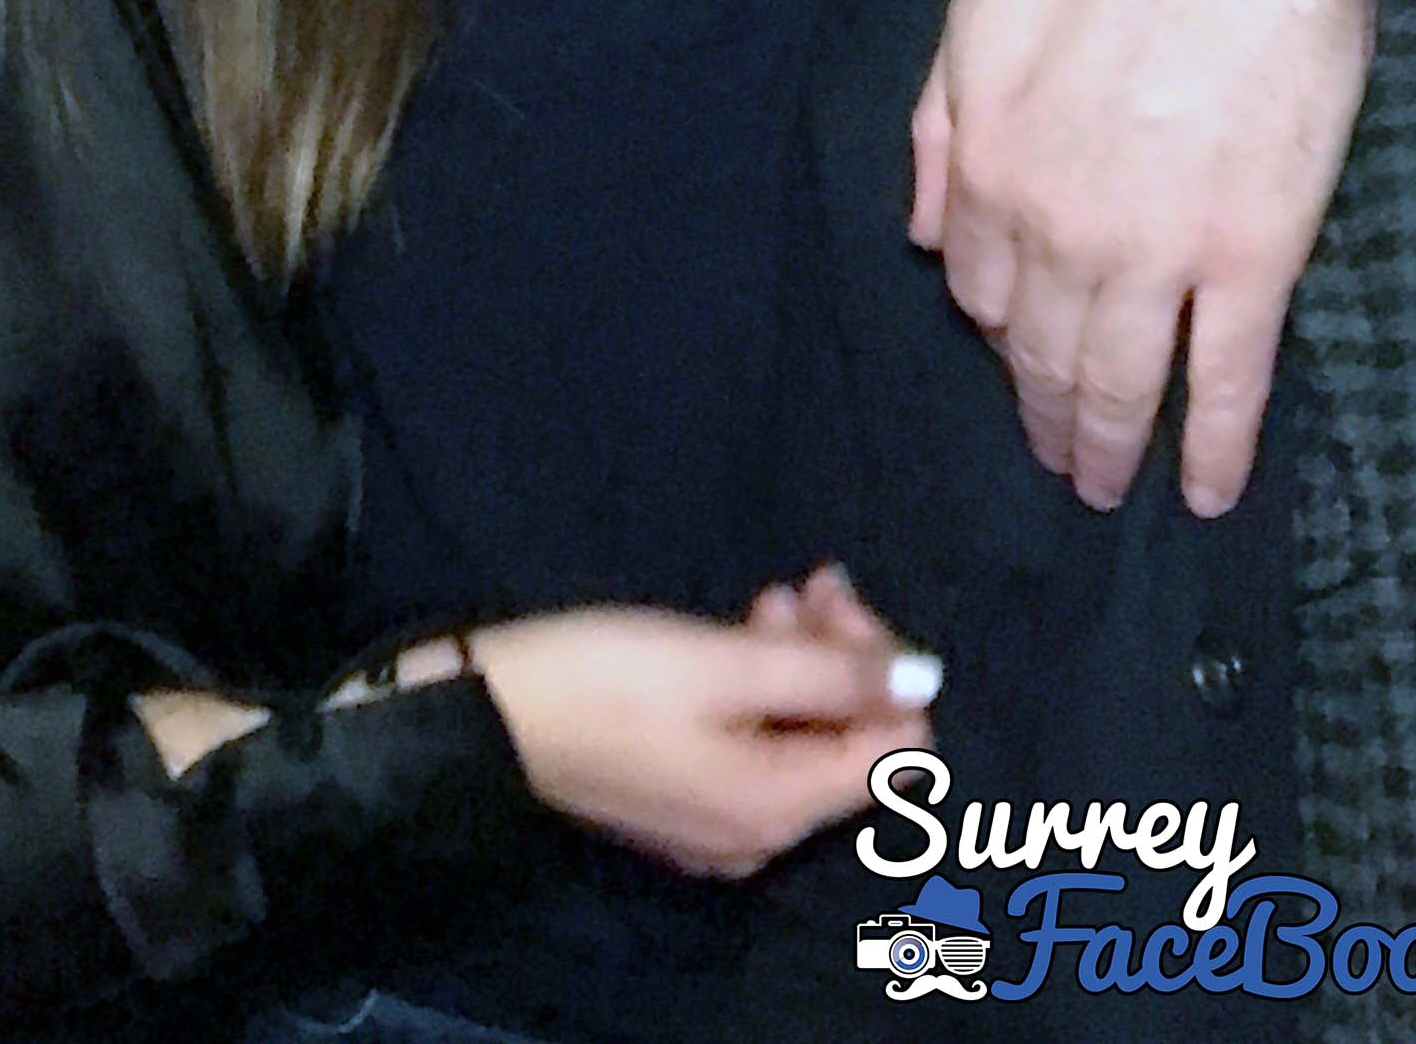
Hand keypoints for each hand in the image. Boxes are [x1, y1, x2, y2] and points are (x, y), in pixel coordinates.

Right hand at [473, 599, 937, 877]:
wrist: (488, 720)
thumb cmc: (606, 681)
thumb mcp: (722, 663)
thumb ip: (829, 674)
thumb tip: (927, 678)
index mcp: (781, 807)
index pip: (894, 747)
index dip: (881, 666)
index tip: (832, 597)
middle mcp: (761, 834)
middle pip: (847, 744)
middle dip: (840, 655)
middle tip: (806, 581)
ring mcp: (717, 824)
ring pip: (799, 739)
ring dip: (800, 663)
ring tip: (767, 598)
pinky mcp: (680, 800)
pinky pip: (754, 748)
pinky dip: (759, 690)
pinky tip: (734, 638)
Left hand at [915, 0, 1370, 517]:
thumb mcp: (972, 20)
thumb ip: (937, 129)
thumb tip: (926, 234)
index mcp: (987, 169)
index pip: (980, 286)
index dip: (996, 326)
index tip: (1013, 353)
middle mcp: (1058, 234)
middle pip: (1042, 351)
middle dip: (1042, 415)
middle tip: (1054, 463)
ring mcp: (1158, 256)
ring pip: (1122, 380)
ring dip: (1109, 445)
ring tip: (1107, 492)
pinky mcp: (1252, 258)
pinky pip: (1227, 378)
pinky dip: (1214, 443)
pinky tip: (1208, 490)